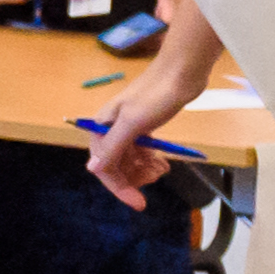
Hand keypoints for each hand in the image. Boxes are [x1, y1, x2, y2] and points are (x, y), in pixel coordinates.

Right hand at [87, 0, 214, 200]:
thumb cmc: (156, 94)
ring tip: (162, 169)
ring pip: (129, 159)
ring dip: (143, 169)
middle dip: (134, 177)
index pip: (104, 166)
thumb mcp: (133, 123)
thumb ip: (112, 146)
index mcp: (102, 127)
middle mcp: (112, 129)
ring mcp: (129, 128)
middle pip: (116, 165)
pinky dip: (151, 159)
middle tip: (156, 179)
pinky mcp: (144, 126)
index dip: (119, 186)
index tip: (138, 202)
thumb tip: (92, 169)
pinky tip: (163, 162)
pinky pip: (142, 151)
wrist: (182, 72)